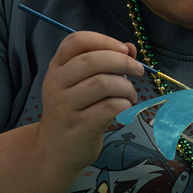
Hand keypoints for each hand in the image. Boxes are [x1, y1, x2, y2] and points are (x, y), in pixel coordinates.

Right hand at [37, 32, 142, 170]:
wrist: (54, 151)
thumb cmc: (73, 112)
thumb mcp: (80, 85)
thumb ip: (104, 63)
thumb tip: (130, 48)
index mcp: (56, 68)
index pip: (75, 41)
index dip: (104, 40)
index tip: (124, 49)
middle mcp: (56, 84)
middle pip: (93, 61)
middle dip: (123, 62)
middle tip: (138, 70)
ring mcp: (64, 107)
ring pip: (103, 83)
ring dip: (126, 87)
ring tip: (131, 95)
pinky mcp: (78, 127)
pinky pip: (109, 107)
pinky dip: (125, 105)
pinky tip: (125, 108)